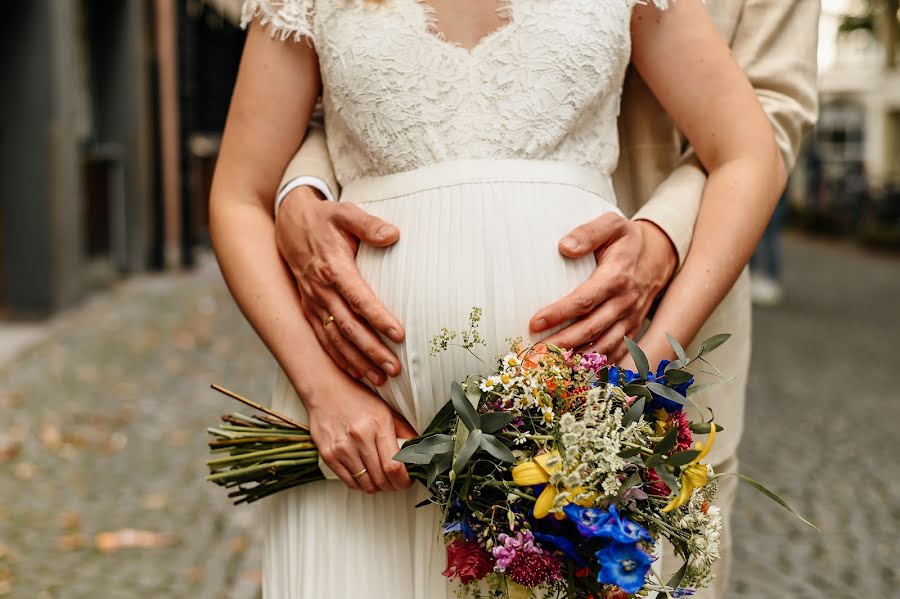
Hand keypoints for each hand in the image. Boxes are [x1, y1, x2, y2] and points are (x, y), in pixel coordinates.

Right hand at [276, 186, 404, 385]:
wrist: (290, 224)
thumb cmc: (324, 218)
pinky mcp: (310, 310)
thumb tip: (392, 234)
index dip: (378, 317)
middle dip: (372, 350)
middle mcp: (321, 291)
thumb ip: (369, 224)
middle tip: (395, 367)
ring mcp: (313, 303)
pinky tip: (358, 373)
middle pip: (348, 327)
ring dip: (358, 361)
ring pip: (336, 339)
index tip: (399, 334)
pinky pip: (324, 340)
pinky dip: (340, 359)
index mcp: (333, 268)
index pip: (359, 298)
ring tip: (381, 378)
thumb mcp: (345, 212)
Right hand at [307, 374, 416, 493]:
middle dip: (393, 486)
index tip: (407, 481)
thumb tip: (420, 452)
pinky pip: (350, 483)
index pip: (394, 467)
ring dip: (378, 487)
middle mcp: (359, 438)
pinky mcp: (328, 455)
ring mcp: (342, 448)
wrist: (324, 390)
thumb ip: (404, 432)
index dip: (404, 481)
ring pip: (366, 485)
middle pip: (381, 480)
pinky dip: (361, 484)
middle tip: (396, 481)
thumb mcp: (385, 410)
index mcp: (378, 425)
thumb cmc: (357, 399)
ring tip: (381, 478)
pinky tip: (366, 475)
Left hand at [530, 214, 677, 362]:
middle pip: (590, 329)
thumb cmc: (627, 240)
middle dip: (561, 344)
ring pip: (601, 347)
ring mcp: (630, 320)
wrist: (660, 255)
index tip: (534, 322)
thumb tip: (565, 246)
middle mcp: (624, 303)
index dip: (559, 314)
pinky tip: (573, 373)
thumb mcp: (612, 225)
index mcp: (616, 277)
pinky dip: (595, 367)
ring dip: (575, 360)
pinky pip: (614, 354)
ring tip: (547, 367)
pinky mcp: (631, 330)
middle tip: (534, 353)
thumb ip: (588, 232)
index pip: (584, 300)